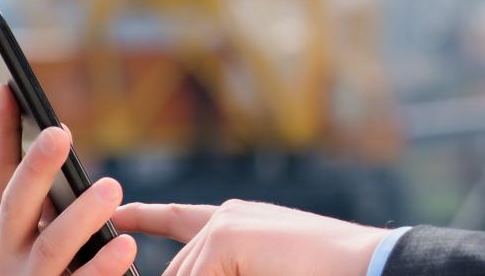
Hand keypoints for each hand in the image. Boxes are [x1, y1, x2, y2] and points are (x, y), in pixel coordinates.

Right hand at [0, 84, 138, 274]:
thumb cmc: (43, 270)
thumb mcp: (30, 232)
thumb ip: (39, 193)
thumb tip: (54, 131)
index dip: (1, 130)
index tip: (10, 87)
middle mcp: (5, 254)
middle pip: (17, 204)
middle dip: (36, 167)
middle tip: (60, 132)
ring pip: (53, 246)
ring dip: (80, 215)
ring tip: (111, 188)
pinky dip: (103, 265)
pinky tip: (126, 244)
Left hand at [113, 199, 393, 275]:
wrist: (364, 265)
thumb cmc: (320, 273)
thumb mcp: (258, 270)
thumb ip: (223, 267)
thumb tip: (183, 274)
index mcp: (238, 222)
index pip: (179, 220)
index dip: (145, 217)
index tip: (120, 215)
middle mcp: (227, 216)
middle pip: (179, 272)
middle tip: (254, 272)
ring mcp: (225, 224)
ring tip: (261, 270)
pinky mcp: (226, 237)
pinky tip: (254, 274)